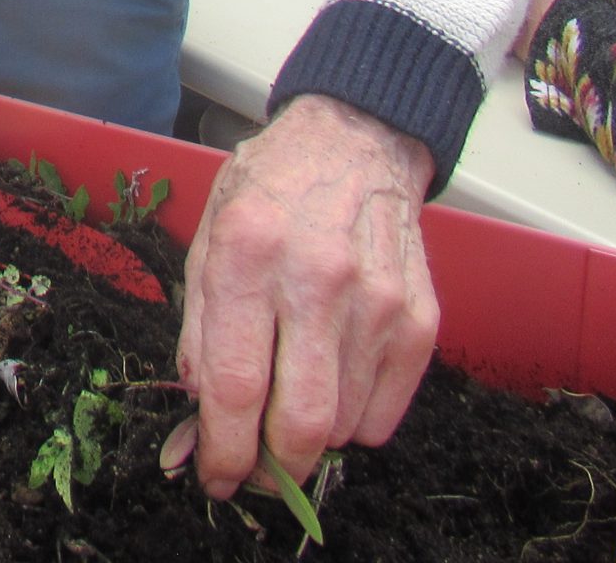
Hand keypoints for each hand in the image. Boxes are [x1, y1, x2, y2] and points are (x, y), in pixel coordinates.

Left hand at [176, 94, 437, 497]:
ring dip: (309, 444)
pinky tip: (331, 391)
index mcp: (249, 252)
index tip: (211, 475)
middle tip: (251, 471)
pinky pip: (385, 415)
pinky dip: (354, 426)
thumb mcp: (209, 237)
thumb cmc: (271, 189)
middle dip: (270, 469)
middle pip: (301, 420)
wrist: (355, 141)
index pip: (235, 383)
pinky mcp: (419, 319)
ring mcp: (377, 301)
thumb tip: (196, 413)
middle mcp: (317, 277)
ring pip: (344, 425)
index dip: (221, 448)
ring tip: (287, 417)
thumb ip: (197, 328)